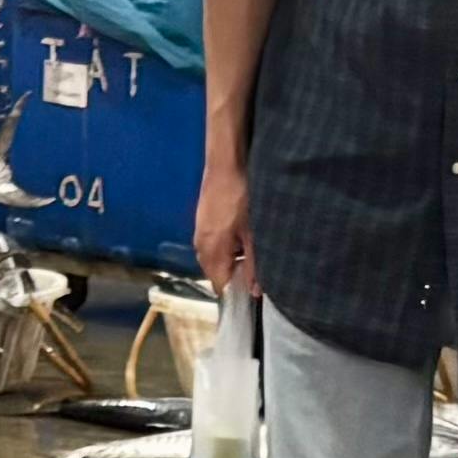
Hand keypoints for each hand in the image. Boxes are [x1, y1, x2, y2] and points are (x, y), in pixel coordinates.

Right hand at [194, 155, 253, 300]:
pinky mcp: (202, 222)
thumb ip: (254, 265)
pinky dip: (227, 248)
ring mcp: (199, 233)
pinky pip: (214, 245)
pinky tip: (243, 237)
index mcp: (211, 253)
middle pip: (216, 274)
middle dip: (235, 277)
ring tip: (252, 252)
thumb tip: (255, 292)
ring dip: (232, 261)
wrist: (225, 164)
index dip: (237, 293)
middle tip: (257, 271)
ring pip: (215, 259)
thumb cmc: (241, 198)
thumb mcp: (254, 234)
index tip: (254, 292)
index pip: (220, 287)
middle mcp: (200, 247)